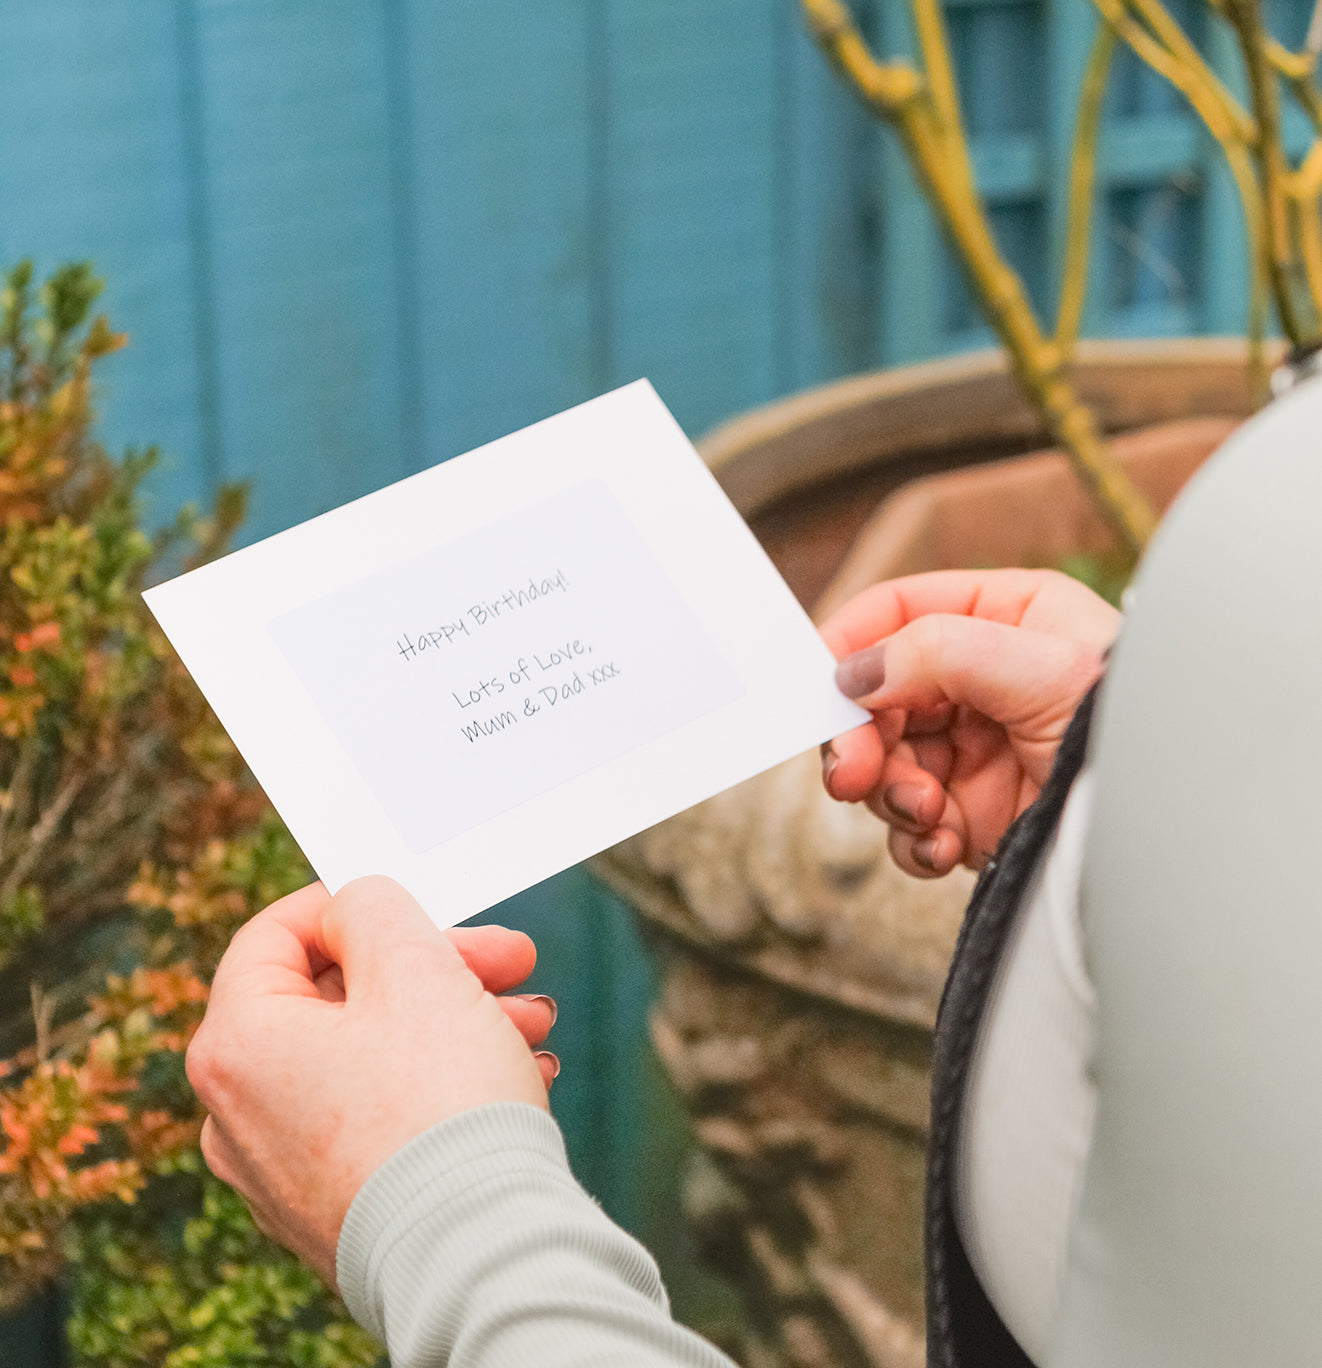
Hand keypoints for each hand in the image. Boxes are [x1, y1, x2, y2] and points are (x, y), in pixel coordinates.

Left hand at [186, 877, 555, 1286]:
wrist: (478, 1253)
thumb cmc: (441, 1104)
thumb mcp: (413, 964)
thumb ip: (373, 906)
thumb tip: (354, 910)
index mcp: (236, 1042)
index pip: (275, 933)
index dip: (351, 902)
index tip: (420, 901)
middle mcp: (238, 1112)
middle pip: (339, 998)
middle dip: (437, 969)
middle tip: (509, 961)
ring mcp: (283, 1170)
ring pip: (370, 1057)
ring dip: (454, 1022)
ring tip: (531, 1025)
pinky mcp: (332, 1208)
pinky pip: (379, 1117)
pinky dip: (438, 1085)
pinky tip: (514, 1076)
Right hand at [820, 569, 1119, 876]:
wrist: (1172, 827)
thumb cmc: (1129, 728)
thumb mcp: (1040, 669)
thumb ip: (939, 652)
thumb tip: (854, 671)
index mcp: (998, 619)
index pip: (897, 612)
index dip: (848, 644)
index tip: (815, 688)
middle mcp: (975, 680)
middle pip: (873, 696)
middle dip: (858, 739)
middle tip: (853, 774)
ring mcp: (969, 749)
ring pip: (881, 763)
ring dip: (890, 794)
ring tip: (929, 813)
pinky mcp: (968, 812)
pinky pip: (907, 823)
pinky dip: (913, 839)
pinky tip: (946, 846)